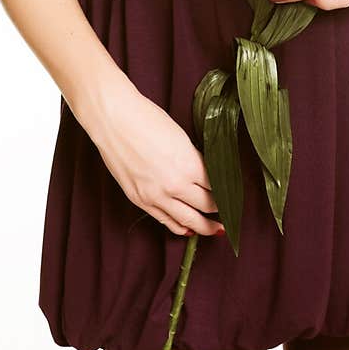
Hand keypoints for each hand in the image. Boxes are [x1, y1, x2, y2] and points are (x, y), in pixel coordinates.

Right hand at [88, 81, 222, 237]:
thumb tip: (203, 174)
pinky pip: (165, 220)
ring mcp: (155, 195)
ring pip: (187, 220)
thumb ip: (193, 159)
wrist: (114, 120)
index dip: (227, 193)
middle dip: (219, 211)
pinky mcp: (139, 200)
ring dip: (204, 227)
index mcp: (189, 164)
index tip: (234, 196)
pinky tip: (188, 229)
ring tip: (216, 230)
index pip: (216, 187)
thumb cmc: (147, 119)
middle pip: (206, 206)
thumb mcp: (181, 137)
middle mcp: (175, 184)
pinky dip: (179, 227)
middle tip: (230, 215)